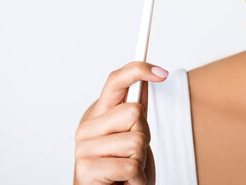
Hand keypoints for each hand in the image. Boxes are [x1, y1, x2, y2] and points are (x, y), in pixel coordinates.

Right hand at [74, 61, 168, 183]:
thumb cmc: (123, 172)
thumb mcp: (133, 135)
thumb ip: (135, 109)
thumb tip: (147, 77)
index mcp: (97, 115)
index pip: (115, 81)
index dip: (138, 71)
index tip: (162, 73)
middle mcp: (86, 129)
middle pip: (135, 112)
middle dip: (144, 136)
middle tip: (133, 155)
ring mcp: (83, 149)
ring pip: (137, 140)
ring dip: (141, 161)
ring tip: (128, 172)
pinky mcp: (86, 171)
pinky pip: (130, 166)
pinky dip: (137, 179)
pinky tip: (126, 183)